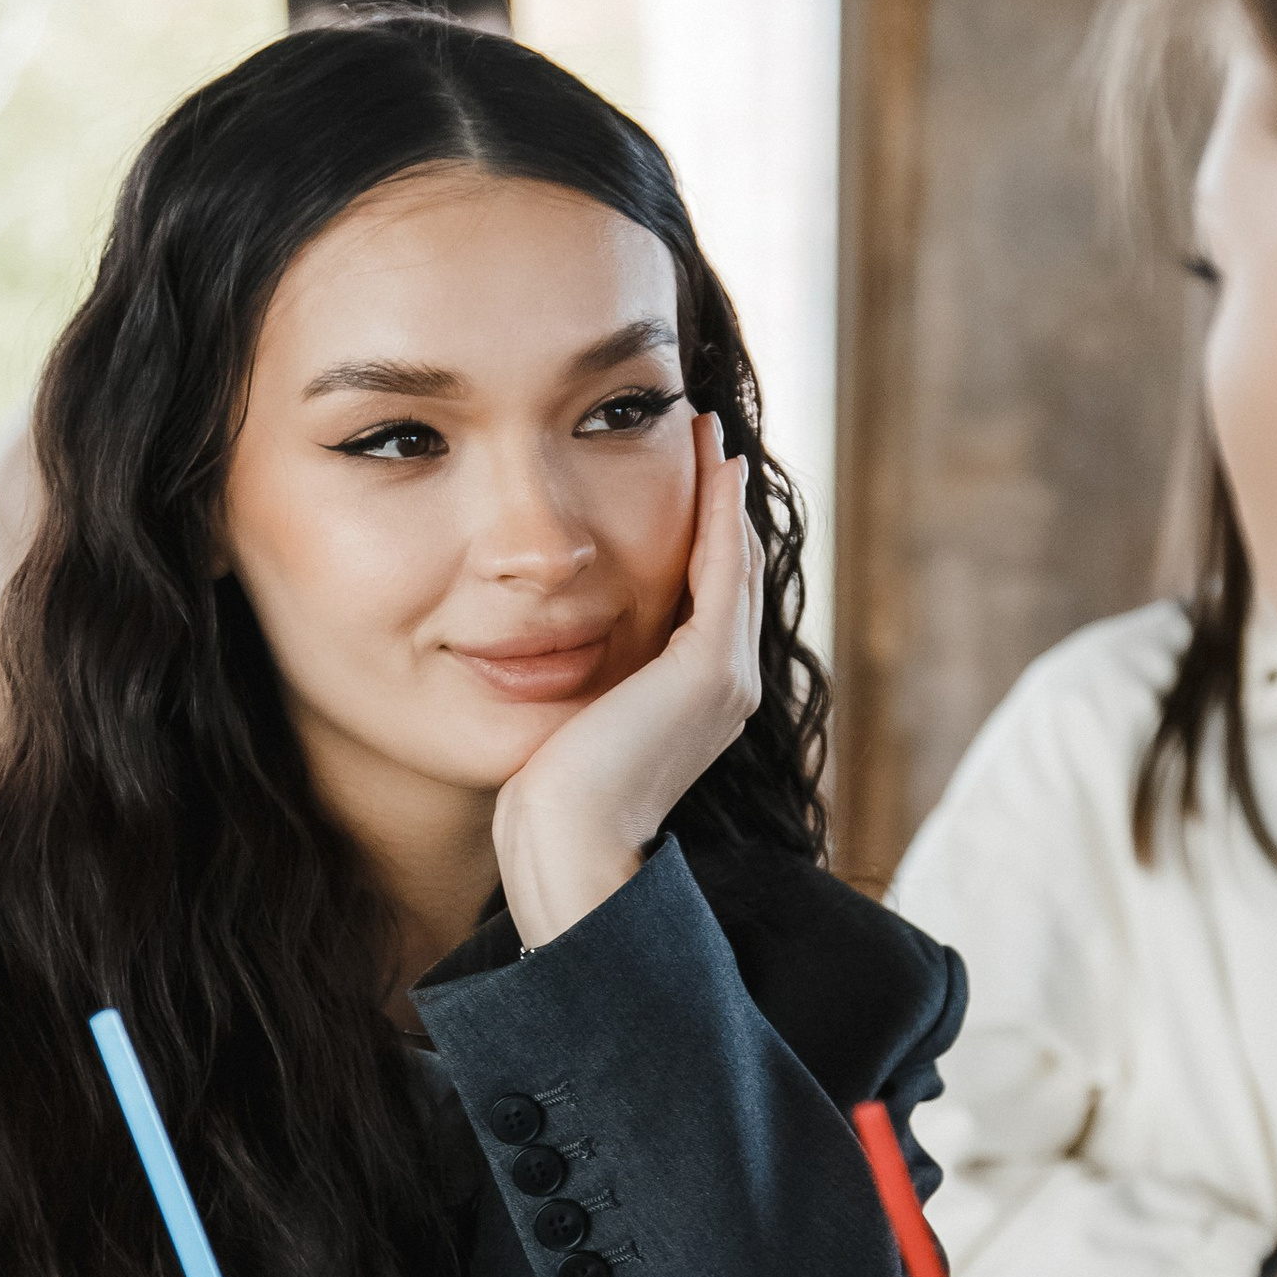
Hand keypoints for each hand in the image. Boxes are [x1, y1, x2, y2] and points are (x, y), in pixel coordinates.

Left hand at [491, 414, 763, 945]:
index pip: (711, 591)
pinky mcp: (709, 670)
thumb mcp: (570, 720)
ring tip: (705, 430)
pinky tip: (708, 459)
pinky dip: (719, 510)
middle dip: (718, 498)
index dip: (702, 526)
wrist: (566, 847)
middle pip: (732, 566)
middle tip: (701, 429)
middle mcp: (729, 685)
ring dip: (722, 490)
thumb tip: (542, 642)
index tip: (682, 467)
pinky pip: (723, 567)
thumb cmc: (549, 801)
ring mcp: (727, 678)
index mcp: (701, 699)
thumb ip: (582, 678)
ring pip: (735, 559)